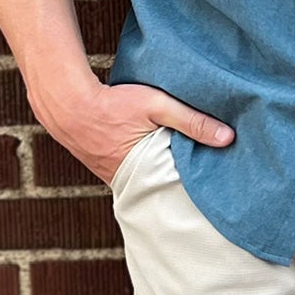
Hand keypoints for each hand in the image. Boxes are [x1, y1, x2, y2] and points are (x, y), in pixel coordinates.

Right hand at [26, 76, 234, 186]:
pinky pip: (135, 177)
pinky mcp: (109, 170)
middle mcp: (128, 183)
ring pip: (149, 183)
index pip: (178, 191)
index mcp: (143, 174)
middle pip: (164, 190)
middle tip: (209, 186)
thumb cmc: (112, 103)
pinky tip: (160, 162)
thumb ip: (191, 120)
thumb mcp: (156, 105)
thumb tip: (228, 138)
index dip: (196, 190)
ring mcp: (116, 179)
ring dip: (165, 178)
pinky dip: (148, 171)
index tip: (217, 191)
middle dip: (184, 188)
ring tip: (189, 174)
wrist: (67, 103)